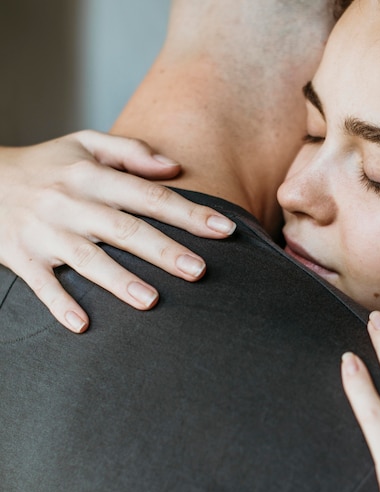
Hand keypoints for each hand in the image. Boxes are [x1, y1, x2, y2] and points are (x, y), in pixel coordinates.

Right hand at [0, 130, 236, 331]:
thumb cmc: (46, 165)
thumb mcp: (83, 144)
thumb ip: (130, 152)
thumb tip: (175, 168)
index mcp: (91, 176)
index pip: (149, 196)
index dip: (188, 213)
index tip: (224, 230)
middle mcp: (70, 203)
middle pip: (124, 229)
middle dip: (163, 251)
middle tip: (199, 272)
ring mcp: (45, 232)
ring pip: (87, 258)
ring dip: (118, 281)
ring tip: (151, 302)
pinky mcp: (21, 257)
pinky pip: (41, 285)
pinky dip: (59, 304)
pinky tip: (82, 325)